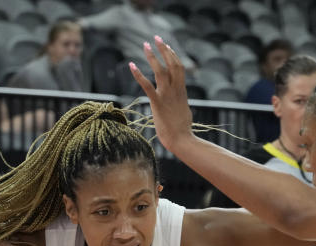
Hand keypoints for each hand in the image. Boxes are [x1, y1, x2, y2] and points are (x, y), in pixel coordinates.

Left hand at [129, 36, 194, 153]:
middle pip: (172, 63)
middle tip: (156, 37)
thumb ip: (181, 103)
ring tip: (145, 45)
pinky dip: (138, 74)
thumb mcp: (184, 111)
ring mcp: (166, 95)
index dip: (173, 55)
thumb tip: (181, 104)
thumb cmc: (182, 129)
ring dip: (152, 56)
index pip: (179, 67)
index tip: (167, 46)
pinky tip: (131, 65)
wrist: (181, 139)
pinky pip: (147, 85)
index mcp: (182, 90)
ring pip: (160, 70)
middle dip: (164, 49)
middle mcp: (175, 90)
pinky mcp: (157, 103)